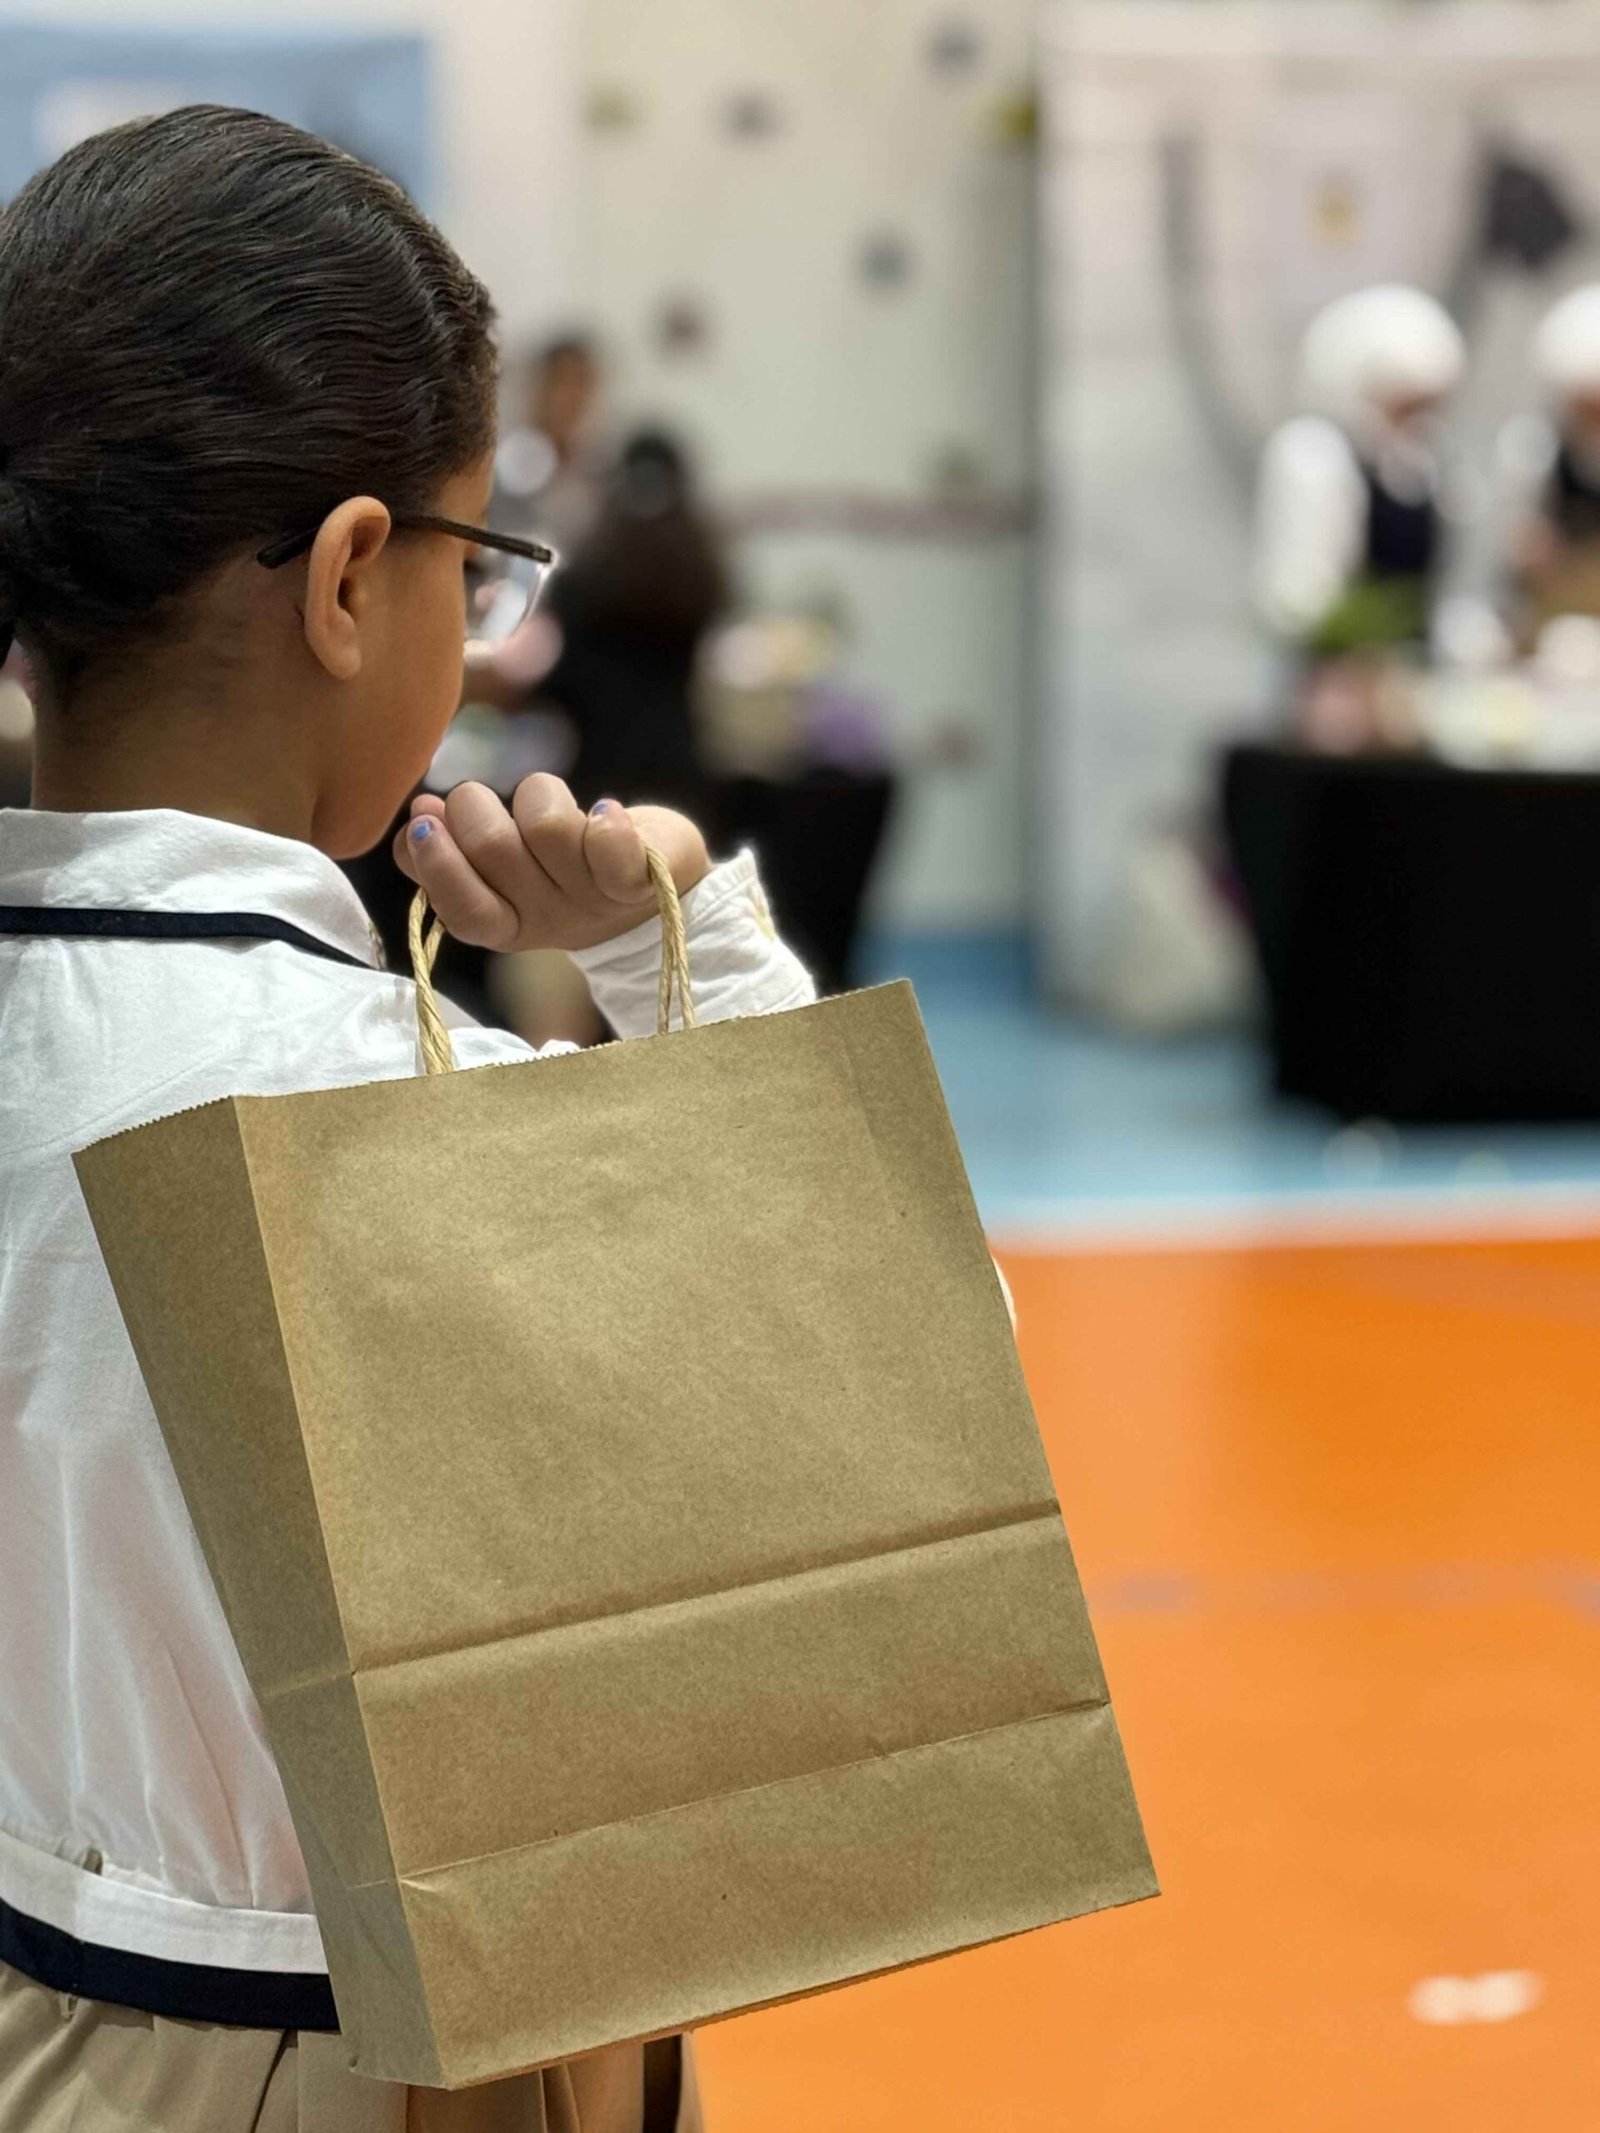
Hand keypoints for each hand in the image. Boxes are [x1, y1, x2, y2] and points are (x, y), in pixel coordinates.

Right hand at [393, 775, 710, 951]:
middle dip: (475, 809)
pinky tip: (605, 810)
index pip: (464, 912)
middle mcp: (550, 918)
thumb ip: (455, 848)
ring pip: (548, 828)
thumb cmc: (564, 870)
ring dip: (536, 794)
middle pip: (495, 850)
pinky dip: (608, 824)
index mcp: (510, 926)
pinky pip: (617, 851)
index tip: (420, 823)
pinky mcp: (644, 875)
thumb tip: (419, 816)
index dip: (437, 867)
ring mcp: (596, 897)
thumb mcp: (502, 871)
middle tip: (478, 802)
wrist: (659, 896)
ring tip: (542, 798)